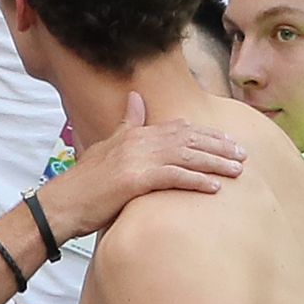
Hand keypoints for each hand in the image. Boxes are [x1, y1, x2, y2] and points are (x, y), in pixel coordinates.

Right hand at [41, 92, 244, 243]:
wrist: (61, 204)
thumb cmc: (83, 184)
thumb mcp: (105, 147)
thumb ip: (126, 124)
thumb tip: (136, 99)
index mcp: (134, 134)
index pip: (178, 128)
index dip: (205, 134)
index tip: (226, 140)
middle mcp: (139, 141)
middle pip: (188, 139)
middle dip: (218, 146)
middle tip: (242, 154)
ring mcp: (138, 159)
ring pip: (187, 156)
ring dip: (215, 163)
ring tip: (237, 169)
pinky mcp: (136, 180)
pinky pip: (175, 177)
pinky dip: (197, 181)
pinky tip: (215, 187)